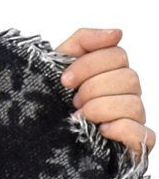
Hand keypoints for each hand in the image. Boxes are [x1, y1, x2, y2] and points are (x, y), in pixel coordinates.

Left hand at [54, 26, 153, 161]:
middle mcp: (126, 95)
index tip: (64, 81)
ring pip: (134, 104)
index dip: (88, 66)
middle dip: (92, 89)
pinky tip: (100, 130)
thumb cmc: (49, 100)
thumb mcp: (58, 64)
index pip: (117, 55)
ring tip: (80, 117)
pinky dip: (121, 129)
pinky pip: (143, 134)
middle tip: (73, 101)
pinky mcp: (135, 146)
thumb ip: (84, 41)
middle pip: (128, 78)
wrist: (36, 141)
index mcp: (111, 73)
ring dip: (101, 109)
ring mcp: (133, 120)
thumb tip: (117, 32)